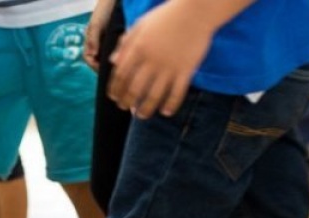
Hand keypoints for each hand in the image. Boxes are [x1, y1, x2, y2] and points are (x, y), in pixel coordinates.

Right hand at [83, 0, 115, 71]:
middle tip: (112, 73)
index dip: (93, 66)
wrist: (115, 2)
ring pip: (107, 57)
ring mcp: (106, 43)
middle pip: (98, 60)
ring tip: (119, 68)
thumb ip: (93, 39)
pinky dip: (119, 55)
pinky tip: (125, 57)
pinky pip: (116, 52)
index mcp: (90, 41)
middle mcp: (97, 43)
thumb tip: (92, 55)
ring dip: (112, 62)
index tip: (101, 71)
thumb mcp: (96, 24)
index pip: (89, 58)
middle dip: (103, 67)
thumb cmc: (103, 11)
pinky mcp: (115, 42)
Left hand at [108, 1, 215, 117]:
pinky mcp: (186, 71)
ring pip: (154, 96)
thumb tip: (112, 62)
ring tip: (141, 115)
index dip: (115, 90)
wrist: (196, 11)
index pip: (120, 75)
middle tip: (124, 108)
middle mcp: (151, 60)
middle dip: (126, 102)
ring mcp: (169, 67)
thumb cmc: (166, 16)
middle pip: (134, 89)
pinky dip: (170, 105)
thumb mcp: (140, 25)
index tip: (113, 98)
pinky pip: (177, 94)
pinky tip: (165, 112)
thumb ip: (125, 44)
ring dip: (145, 109)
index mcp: (138, 48)